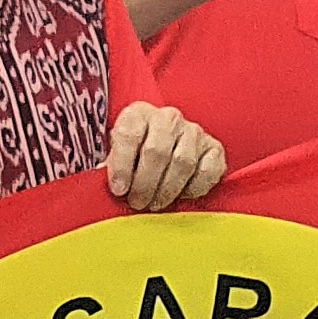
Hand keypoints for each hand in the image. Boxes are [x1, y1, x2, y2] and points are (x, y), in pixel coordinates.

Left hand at [106, 102, 226, 210]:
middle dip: (145, 183)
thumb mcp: (115, 158)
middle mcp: (168, 117)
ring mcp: (194, 131)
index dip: (121, 165)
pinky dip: (195, 188)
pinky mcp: (214, 148)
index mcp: (138, 113)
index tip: (118, 189)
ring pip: (183, 162)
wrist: (161, 155)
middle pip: (157, 151)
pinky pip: (208, 170)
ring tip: (154, 205)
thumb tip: (103, 187)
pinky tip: (181, 196)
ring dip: (167, 189)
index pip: (129, 134)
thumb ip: (109, 168)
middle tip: (137, 203)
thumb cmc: (133, 159)